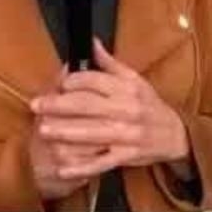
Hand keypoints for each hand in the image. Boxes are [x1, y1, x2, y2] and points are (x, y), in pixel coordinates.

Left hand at [29, 40, 190, 184]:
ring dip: (65, 132)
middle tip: (37, 105)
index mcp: (128, 89)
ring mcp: (126, 134)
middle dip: (58, 105)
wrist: (174, 134)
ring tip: (43, 130)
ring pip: (91, 133)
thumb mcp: (135, 80)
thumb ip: (109, 63)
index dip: (73, 81)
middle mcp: (127, 110)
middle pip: (87, 105)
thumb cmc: (150, 106)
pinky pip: (101, 162)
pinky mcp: (126, 156)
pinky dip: (81, 168)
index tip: (60, 84)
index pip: (95, 80)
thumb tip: (91, 43)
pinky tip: (63, 168)